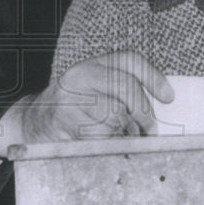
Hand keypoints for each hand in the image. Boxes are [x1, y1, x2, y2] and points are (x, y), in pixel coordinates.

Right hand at [19, 51, 173, 143]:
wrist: (35, 124)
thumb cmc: (76, 110)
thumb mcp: (97, 91)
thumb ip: (123, 92)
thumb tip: (161, 107)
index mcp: (92, 64)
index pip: (128, 60)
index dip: (152, 77)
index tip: (168, 97)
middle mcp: (79, 75)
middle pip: (125, 87)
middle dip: (143, 112)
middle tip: (149, 129)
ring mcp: (70, 97)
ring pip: (115, 114)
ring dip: (126, 132)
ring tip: (122, 138)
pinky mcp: (64, 120)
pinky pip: (100, 135)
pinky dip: (109, 144)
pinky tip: (104, 143)